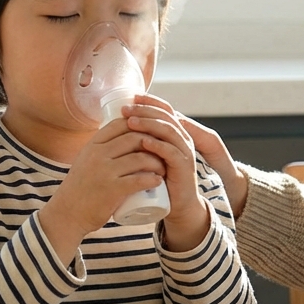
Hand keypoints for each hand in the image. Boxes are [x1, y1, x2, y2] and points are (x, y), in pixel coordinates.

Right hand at [38, 119, 164, 263]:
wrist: (67, 214)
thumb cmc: (80, 188)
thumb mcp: (86, 160)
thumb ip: (101, 149)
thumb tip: (122, 135)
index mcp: (92, 145)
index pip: (120, 124)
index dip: (140, 124)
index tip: (151, 132)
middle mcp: (98, 155)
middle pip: (134, 138)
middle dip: (153, 142)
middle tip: (163, 151)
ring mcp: (105, 172)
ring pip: (140, 158)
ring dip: (157, 162)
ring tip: (164, 168)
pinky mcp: (112, 190)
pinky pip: (138, 180)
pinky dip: (153, 179)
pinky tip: (159, 180)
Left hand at [124, 95, 209, 250]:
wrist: (177, 206)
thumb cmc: (159, 179)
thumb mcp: (150, 156)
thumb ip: (142, 141)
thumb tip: (118, 125)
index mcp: (175, 133)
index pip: (164, 109)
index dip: (149, 101)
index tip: (131, 97)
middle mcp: (183, 138)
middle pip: (165, 116)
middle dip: (145, 110)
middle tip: (126, 109)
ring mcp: (185, 152)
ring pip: (168, 131)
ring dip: (148, 125)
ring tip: (130, 122)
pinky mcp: (184, 167)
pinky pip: (172, 152)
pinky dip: (157, 145)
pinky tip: (144, 142)